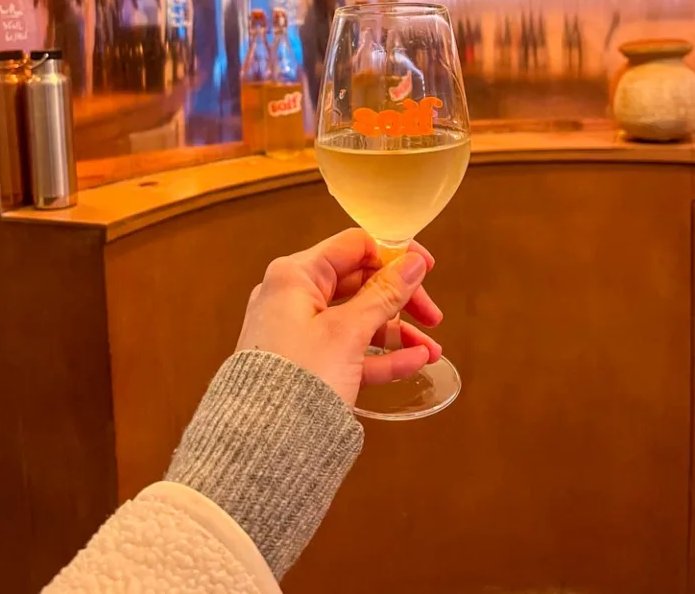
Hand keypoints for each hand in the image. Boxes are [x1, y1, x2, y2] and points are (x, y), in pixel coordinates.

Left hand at [235, 228, 442, 406]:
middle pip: (359, 282)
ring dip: (397, 331)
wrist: (262, 447)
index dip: (392, 254)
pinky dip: (382, 355)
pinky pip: (351, 351)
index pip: (352, 246)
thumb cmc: (296, 380)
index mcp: (294, 276)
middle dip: (400, 298)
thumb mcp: (347, 332)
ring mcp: (300, 333)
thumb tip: (412, 263)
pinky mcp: (308, 365)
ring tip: (432, 350)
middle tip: (432, 316)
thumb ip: (384, 295)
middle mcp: (294, 298)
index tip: (425, 268)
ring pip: (359, 320)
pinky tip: (414, 363)